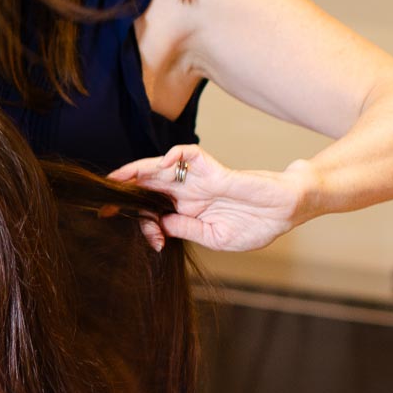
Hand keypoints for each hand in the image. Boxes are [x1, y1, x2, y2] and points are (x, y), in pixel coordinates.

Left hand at [108, 145, 313, 251]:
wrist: (289, 211)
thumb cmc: (258, 225)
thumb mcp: (216, 237)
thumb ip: (187, 229)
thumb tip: (160, 224)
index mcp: (189, 211)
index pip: (155, 210)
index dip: (142, 221)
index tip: (142, 236)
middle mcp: (190, 192)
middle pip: (150, 186)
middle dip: (127, 190)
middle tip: (103, 196)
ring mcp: (200, 179)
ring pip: (162, 168)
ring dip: (139, 170)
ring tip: (117, 177)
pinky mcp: (215, 169)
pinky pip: (190, 154)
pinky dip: (175, 154)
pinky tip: (162, 163)